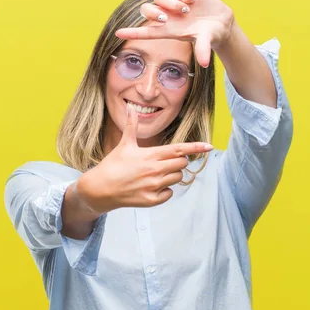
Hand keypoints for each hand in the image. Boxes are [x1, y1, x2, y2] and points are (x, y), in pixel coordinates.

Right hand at [76, 105, 212, 213]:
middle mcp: (155, 170)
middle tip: (164, 162)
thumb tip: (130, 109)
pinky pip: (169, 194)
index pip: (179, 149)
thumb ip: (131, 127)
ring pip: (177, 178)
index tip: (209, 146)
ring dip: (171, 175)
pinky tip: (152, 187)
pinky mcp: (152, 200)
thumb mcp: (123, 145)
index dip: (196, 148)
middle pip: (181, 164)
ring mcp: (154, 186)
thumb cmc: (112, 165)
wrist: (100, 189)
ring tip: (155, 174)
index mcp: (151, 155)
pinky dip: (165, 191)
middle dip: (177, 162)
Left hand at [115, 0, 235, 67]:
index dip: (132, 33)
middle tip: (167, 17)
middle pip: (147, 11)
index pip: (146, 32)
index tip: (118, 33)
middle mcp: (168, 17)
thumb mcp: (207, 41)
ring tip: (186, 9)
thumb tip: (205, 63)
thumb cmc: (210, 35)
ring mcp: (174, 4)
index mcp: (168, 31)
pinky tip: (192, 0)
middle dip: (153, 13)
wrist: (221, 22)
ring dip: (170, 2)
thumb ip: (203, 50)